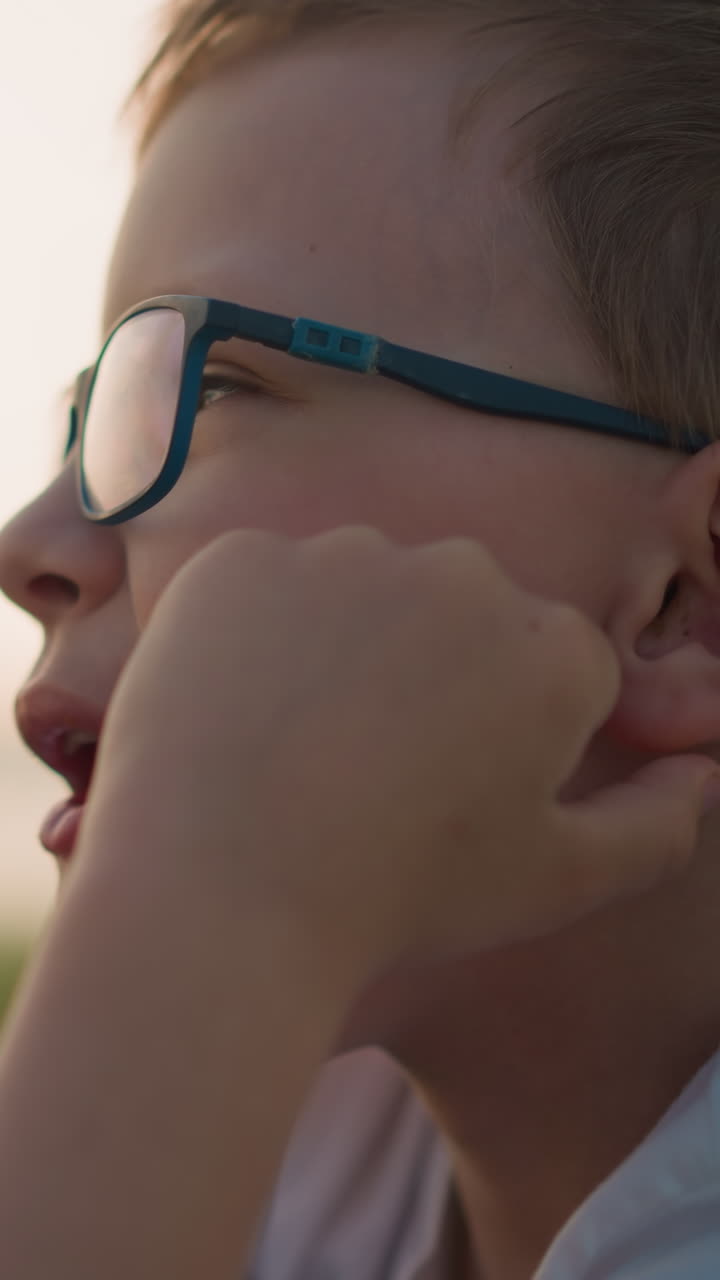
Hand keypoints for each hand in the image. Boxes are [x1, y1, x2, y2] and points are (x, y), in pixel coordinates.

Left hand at [88, 528, 719, 978]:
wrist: (222, 887)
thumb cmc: (401, 896)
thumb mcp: (554, 883)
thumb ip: (656, 824)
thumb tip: (705, 774)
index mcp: (551, 649)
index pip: (550, 668)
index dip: (504, 737)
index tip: (450, 795)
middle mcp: (461, 574)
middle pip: (461, 617)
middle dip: (436, 677)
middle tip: (374, 772)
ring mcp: (345, 554)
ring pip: (365, 592)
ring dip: (347, 648)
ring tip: (303, 747)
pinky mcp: (246, 556)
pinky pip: (271, 585)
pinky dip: (261, 635)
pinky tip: (241, 710)